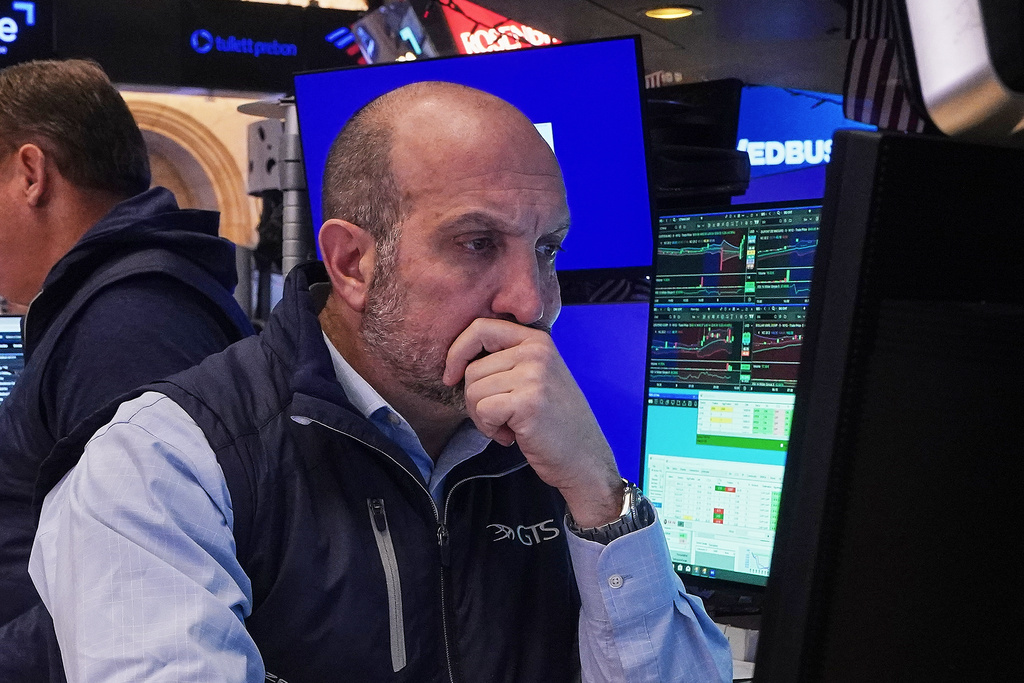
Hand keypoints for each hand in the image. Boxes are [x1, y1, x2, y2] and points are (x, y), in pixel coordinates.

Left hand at [443, 318, 623, 526]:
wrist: (583, 457)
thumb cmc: (553, 422)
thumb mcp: (535, 376)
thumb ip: (506, 360)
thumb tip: (456, 357)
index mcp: (536, 340)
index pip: (480, 327)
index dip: (457, 352)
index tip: (451, 376)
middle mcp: (537, 351)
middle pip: (472, 368)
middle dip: (475, 400)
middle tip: (499, 417)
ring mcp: (534, 375)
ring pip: (473, 391)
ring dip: (482, 417)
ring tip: (508, 426)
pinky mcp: (528, 402)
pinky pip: (483, 410)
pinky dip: (489, 429)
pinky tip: (510, 436)